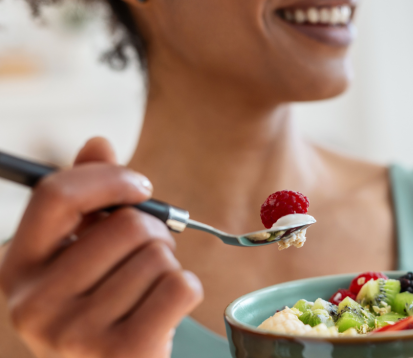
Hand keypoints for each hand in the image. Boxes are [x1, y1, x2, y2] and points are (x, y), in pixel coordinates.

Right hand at [0, 138, 202, 357]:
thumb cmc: (102, 308)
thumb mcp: (84, 255)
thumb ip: (88, 201)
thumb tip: (98, 143)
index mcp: (16, 269)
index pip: (56, 195)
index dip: (109, 179)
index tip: (141, 187)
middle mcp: (35, 304)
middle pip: (126, 226)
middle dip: (154, 235)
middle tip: (148, 257)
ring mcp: (75, 334)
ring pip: (159, 257)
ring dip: (167, 266)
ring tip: (149, 290)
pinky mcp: (123, 352)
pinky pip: (181, 286)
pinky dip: (187, 289)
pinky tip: (166, 310)